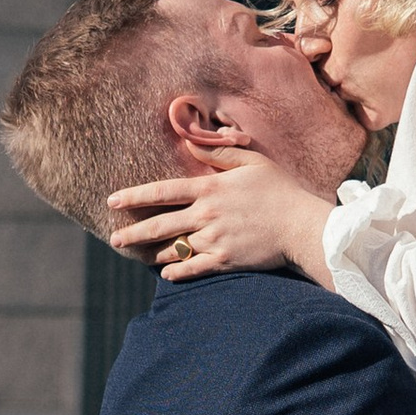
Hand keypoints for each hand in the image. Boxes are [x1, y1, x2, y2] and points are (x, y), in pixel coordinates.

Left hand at [109, 150, 335, 285]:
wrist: (302, 224)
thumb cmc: (280, 189)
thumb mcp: (251, 161)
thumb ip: (219, 152)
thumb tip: (190, 141)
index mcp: (210, 188)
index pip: (162, 191)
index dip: (134, 197)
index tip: (113, 201)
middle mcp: (206, 215)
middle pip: (160, 225)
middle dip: (133, 233)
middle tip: (114, 240)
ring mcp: (214, 240)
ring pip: (175, 248)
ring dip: (155, 253)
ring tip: (141, 255)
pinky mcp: (225, 260)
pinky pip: (193, 268)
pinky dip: (177, 271)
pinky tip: (167, 273)